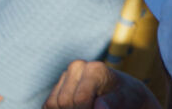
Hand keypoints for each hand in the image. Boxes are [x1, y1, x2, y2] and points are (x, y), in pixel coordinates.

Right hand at [44, 60, 162, 108]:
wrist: (120, 94)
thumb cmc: (124, 98)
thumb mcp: (123, 100)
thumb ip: (110, 104)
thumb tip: (99, 108)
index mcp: (95, 69)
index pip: (80, 99)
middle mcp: (78, 67)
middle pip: (64, 102)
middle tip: (91, 108)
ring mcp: (65, 76)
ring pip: (52, 104)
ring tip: (85, 107)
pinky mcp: (57, 87)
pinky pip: (48, 105)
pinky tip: (74, 107)